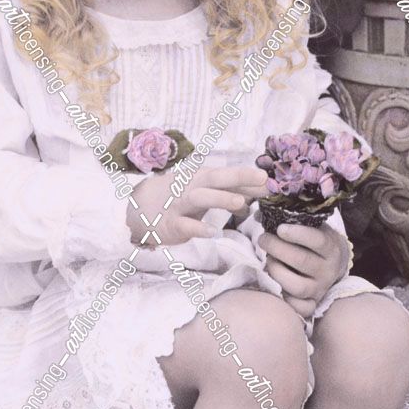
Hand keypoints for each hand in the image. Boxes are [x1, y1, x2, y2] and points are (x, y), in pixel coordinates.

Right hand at [127, 165, 269, 247]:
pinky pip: (184, 225)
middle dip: (239, 177)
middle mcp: (190, 187)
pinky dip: (197, 228)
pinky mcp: (170, 225)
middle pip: (215, 179)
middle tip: (263, 180)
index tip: (271, 180)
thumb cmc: (176, 199)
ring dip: (220, 199)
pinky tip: (211, 232)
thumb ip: (228, 193)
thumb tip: (256, 194)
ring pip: (200, 198)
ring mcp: (179, 205)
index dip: (248, 177)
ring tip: (241, 202)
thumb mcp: (201, 192)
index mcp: (199, 178)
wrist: (136, 210)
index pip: (227, 176)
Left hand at [259, 222, 349, 319]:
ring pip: (297, 286)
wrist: (334, 265)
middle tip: (263, 239)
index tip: (280, 228)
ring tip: (268, 259)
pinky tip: (273, 283)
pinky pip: (298, 307)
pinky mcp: (311, 304)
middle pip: (302, 262)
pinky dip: (283, 298)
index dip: (298, 234)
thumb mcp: (312, 228)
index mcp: (331, 248)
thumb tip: (260, 214)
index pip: (317, 241)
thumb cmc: (315, 242)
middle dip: (278, 249)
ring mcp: (319, 289)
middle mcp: (328, 270)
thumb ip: (292, 221)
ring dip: (276, 271)